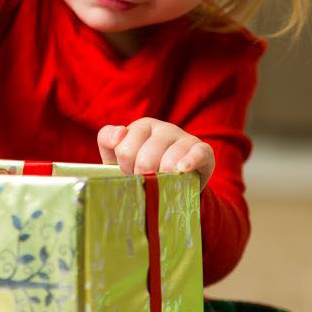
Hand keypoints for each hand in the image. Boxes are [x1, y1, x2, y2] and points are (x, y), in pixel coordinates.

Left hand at [96, 118, 214, 187]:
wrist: (175, 183)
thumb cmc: (142, 168)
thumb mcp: (118, 157)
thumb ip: (107, 141)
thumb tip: (120, 132)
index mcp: (141, 127)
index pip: (123, 148)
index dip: (124, 168)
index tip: (130, 173)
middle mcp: (163, 128)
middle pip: (144, 158)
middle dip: (143, 177)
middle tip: (147, 182)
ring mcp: (184, 138)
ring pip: (168, 160)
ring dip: (162, 180)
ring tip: (162, 184)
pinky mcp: (203, 150)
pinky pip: (197, 153)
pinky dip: (189, 162)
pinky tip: (182, 169)